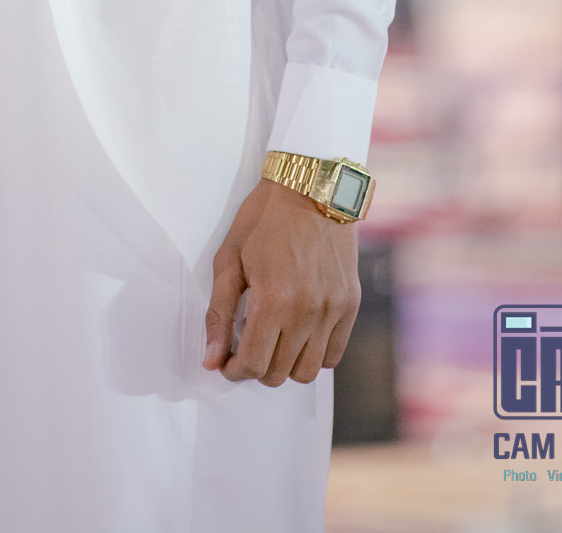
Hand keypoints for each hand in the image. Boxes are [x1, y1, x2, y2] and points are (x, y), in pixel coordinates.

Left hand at [203, 178, 360, 386]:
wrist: (311, 187)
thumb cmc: (263, 219)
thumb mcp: (229, 259)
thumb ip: (218, 313)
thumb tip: (211, 359)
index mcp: (273, 300)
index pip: (252, 364)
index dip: (233, 369)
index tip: (226, 361)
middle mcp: (307, 311)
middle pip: (279, 373)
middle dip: (256, 366)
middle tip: (246, 346)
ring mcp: (333, 310)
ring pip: (307, 371)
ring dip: (285, 365)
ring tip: (273, 341)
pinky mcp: (350, 304)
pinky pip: (334, 354)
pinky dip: (314, 354)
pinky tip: (298, 334)